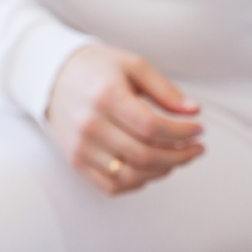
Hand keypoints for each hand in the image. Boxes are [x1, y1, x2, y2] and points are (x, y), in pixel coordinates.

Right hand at [46, 44, 204, 194]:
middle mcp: (90, 125)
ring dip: (163, 171)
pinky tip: (153, 168)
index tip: (199, 129)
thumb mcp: (134, 66)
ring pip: (130, 175)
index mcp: (106, 96)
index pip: (152, 127)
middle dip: (180, 155)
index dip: (182, 133)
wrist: (52, 76)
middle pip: (144, 155)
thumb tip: (194, 111)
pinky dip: (138, 182)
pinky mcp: (75, 161)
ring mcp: (80, 147)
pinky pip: (112, 185)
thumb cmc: (98, 68)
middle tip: (197, 148)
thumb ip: (165, 90)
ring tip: (178, 157)